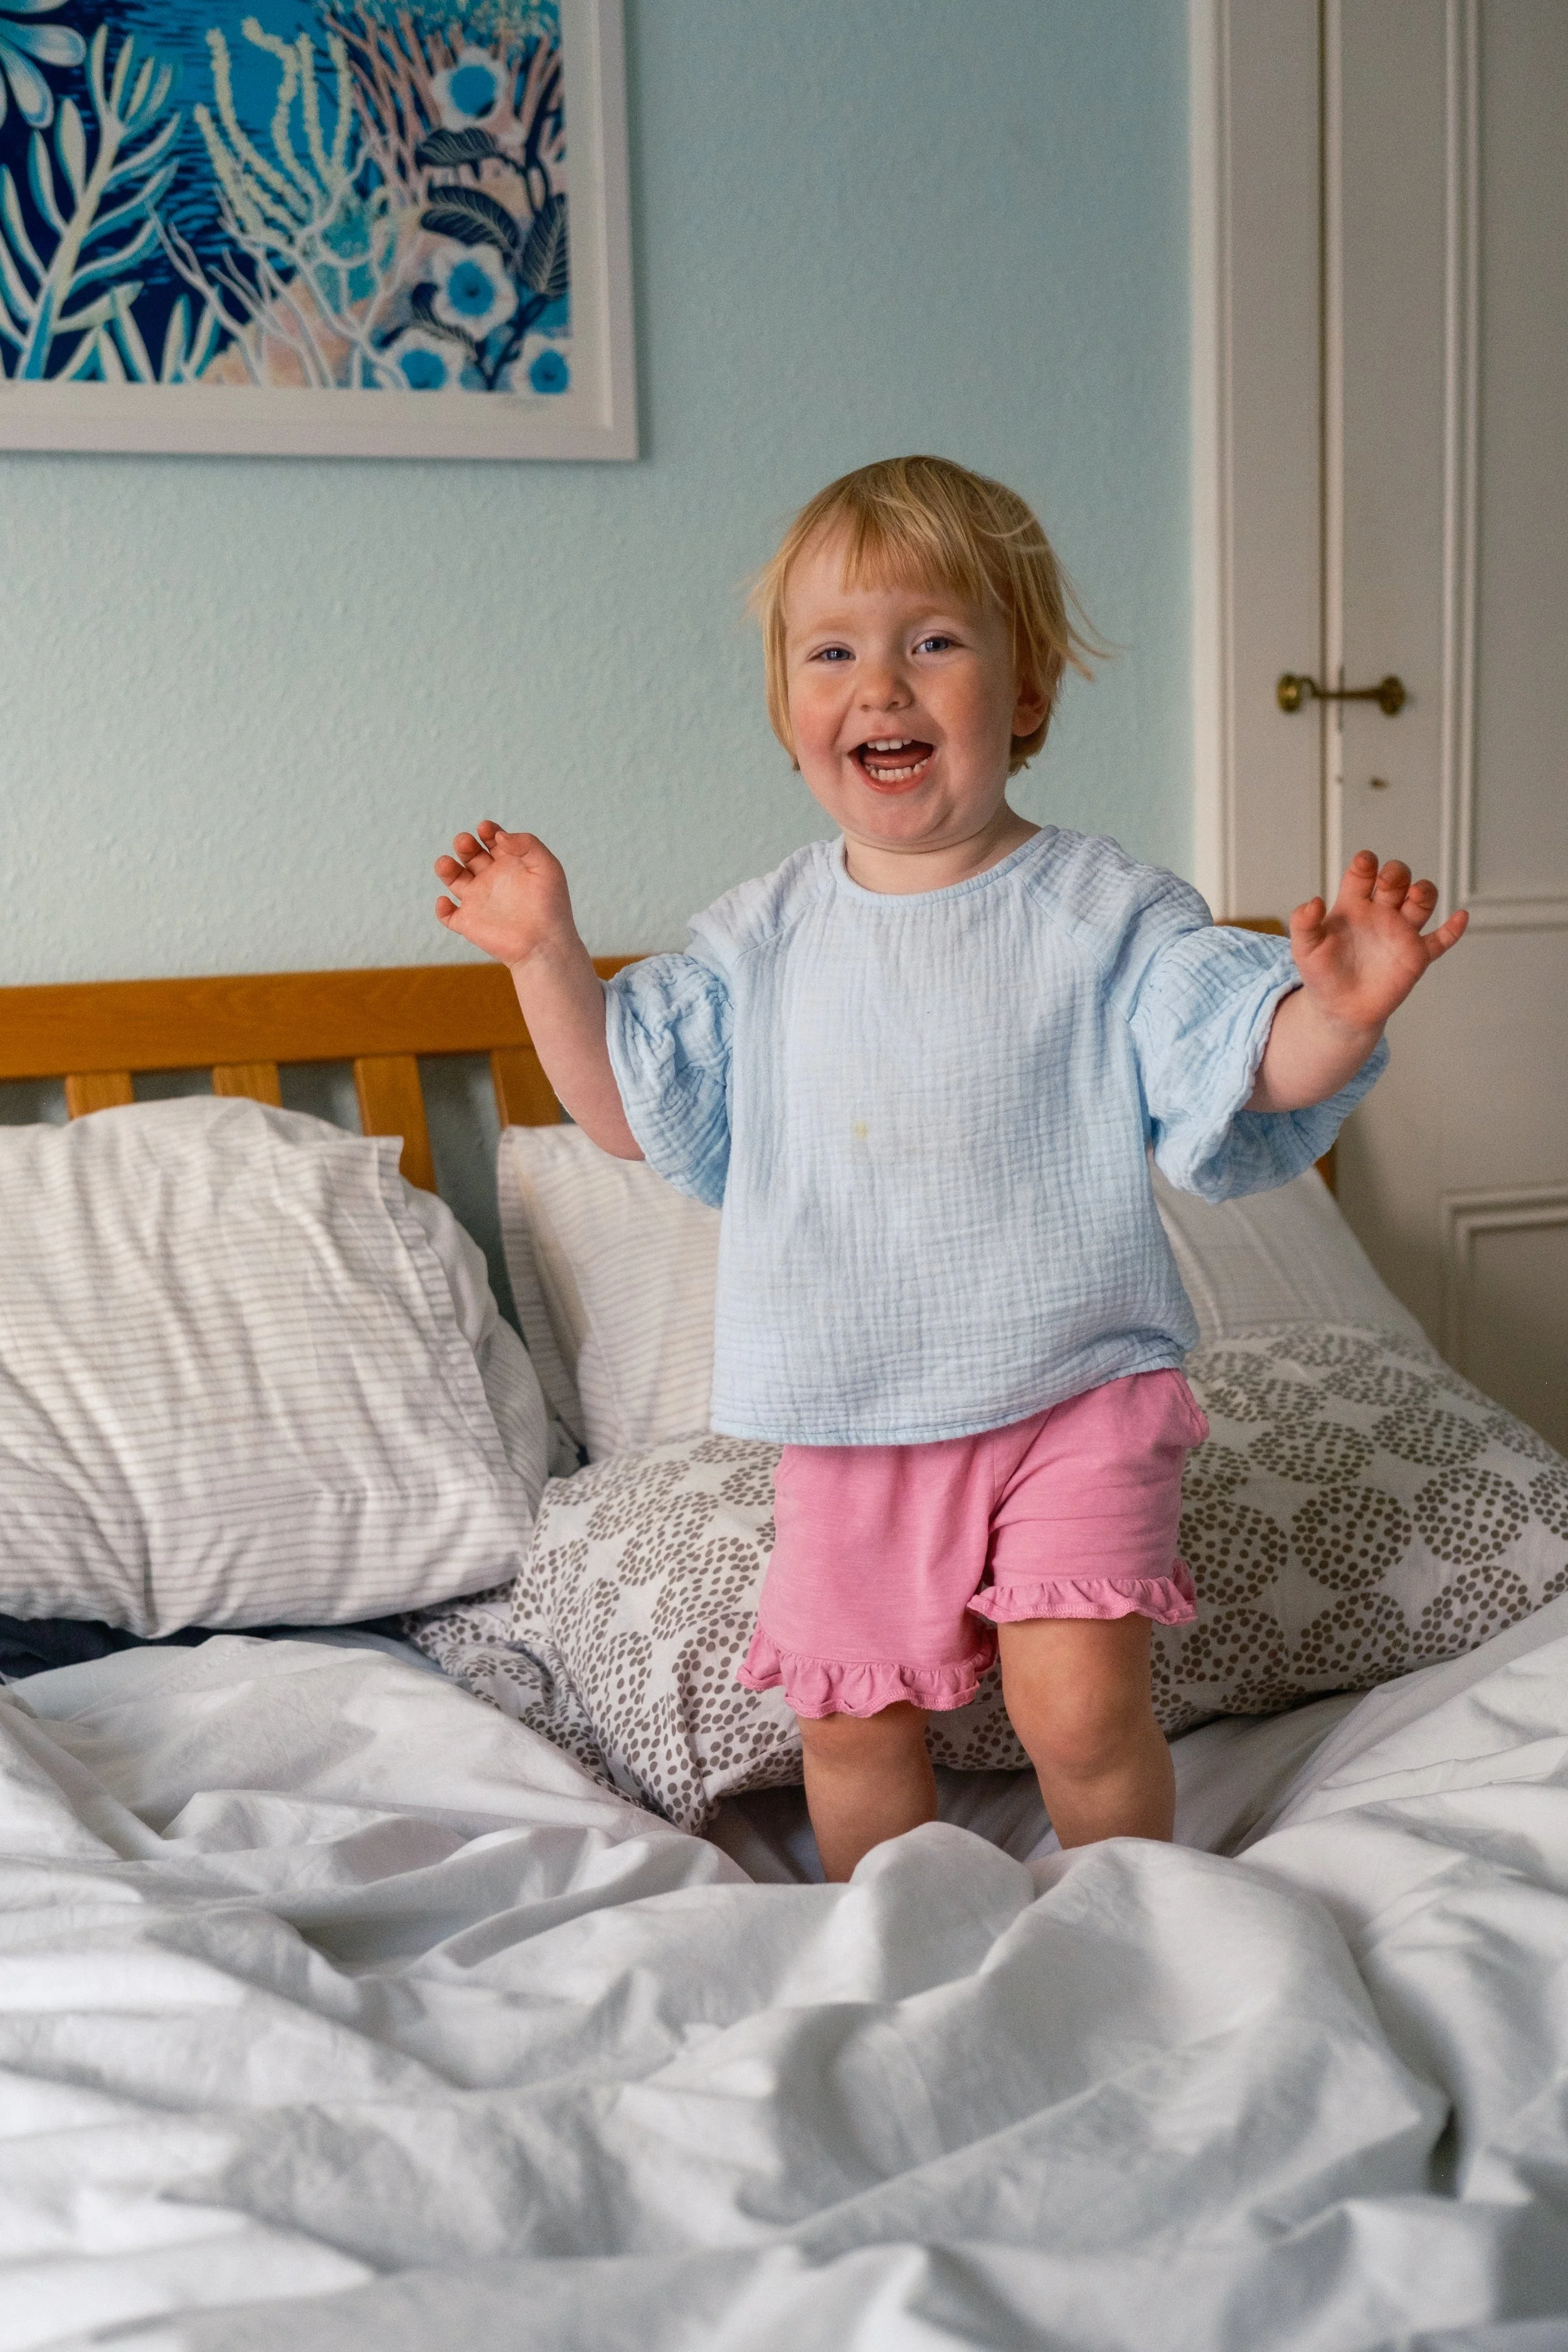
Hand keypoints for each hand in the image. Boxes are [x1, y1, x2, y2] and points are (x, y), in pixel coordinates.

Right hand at [434, 822, 575, 970]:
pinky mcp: (468, 922)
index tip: (486, 829)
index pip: (493, 840)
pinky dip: (441, 908)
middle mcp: (492, 879)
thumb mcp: (547, 867)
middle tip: (466, 843)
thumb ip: (527, 844)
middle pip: (470, 854)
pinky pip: (447, 915)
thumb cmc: (550, 906)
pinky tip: (447, 902)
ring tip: (447, 865)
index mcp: (510, 864)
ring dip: (445, 867)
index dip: (487, 831)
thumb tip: (500, 836)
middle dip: (464, 844)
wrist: (544, 945)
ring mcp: (478, 900)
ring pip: (453, 878)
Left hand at [1289, 851, 1467, 1036]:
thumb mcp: (1305, 949)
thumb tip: (1313, 901)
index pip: (1364, 874)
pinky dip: (1453, 929)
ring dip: (1424, 892)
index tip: (1365, 863)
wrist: (1339, 1009)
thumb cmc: (1321, 975)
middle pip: (1397, 880)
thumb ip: (1304, 923)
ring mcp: (1400, 933)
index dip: (1366, 864)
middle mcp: (1380, 913)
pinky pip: (1441, 940)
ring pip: (1422, 902)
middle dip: (1397, 873)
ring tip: (1416, 896)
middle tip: (1388, 883)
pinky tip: (1460, 917)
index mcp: (1353, 906)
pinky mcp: (1416, 956)